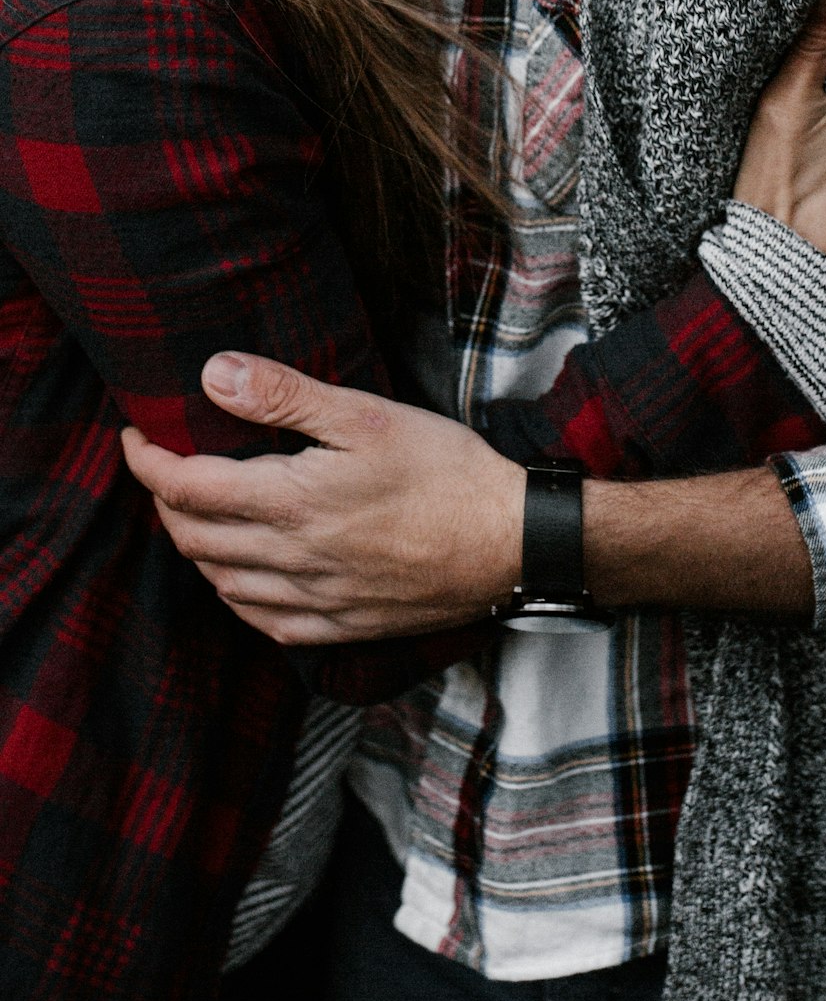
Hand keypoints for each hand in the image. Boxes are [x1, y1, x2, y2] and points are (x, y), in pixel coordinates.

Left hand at [122, 354, 523, 643]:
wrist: (513, 544)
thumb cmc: (448, 472)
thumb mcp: (367, 416)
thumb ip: (284, 397)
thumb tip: (212, 374)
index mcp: (290, 503)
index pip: (184, 487)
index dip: (147, 461)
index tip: (139, 436)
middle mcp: (292, 560)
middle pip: (193, 538)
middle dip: (166, 501)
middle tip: (170, 469)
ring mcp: (316, 600)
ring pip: (222, 584)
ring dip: (196, 549)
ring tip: (200, 516)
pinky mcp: (344, 626)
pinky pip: (265, 624)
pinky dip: (237, 598)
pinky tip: (243, 580)